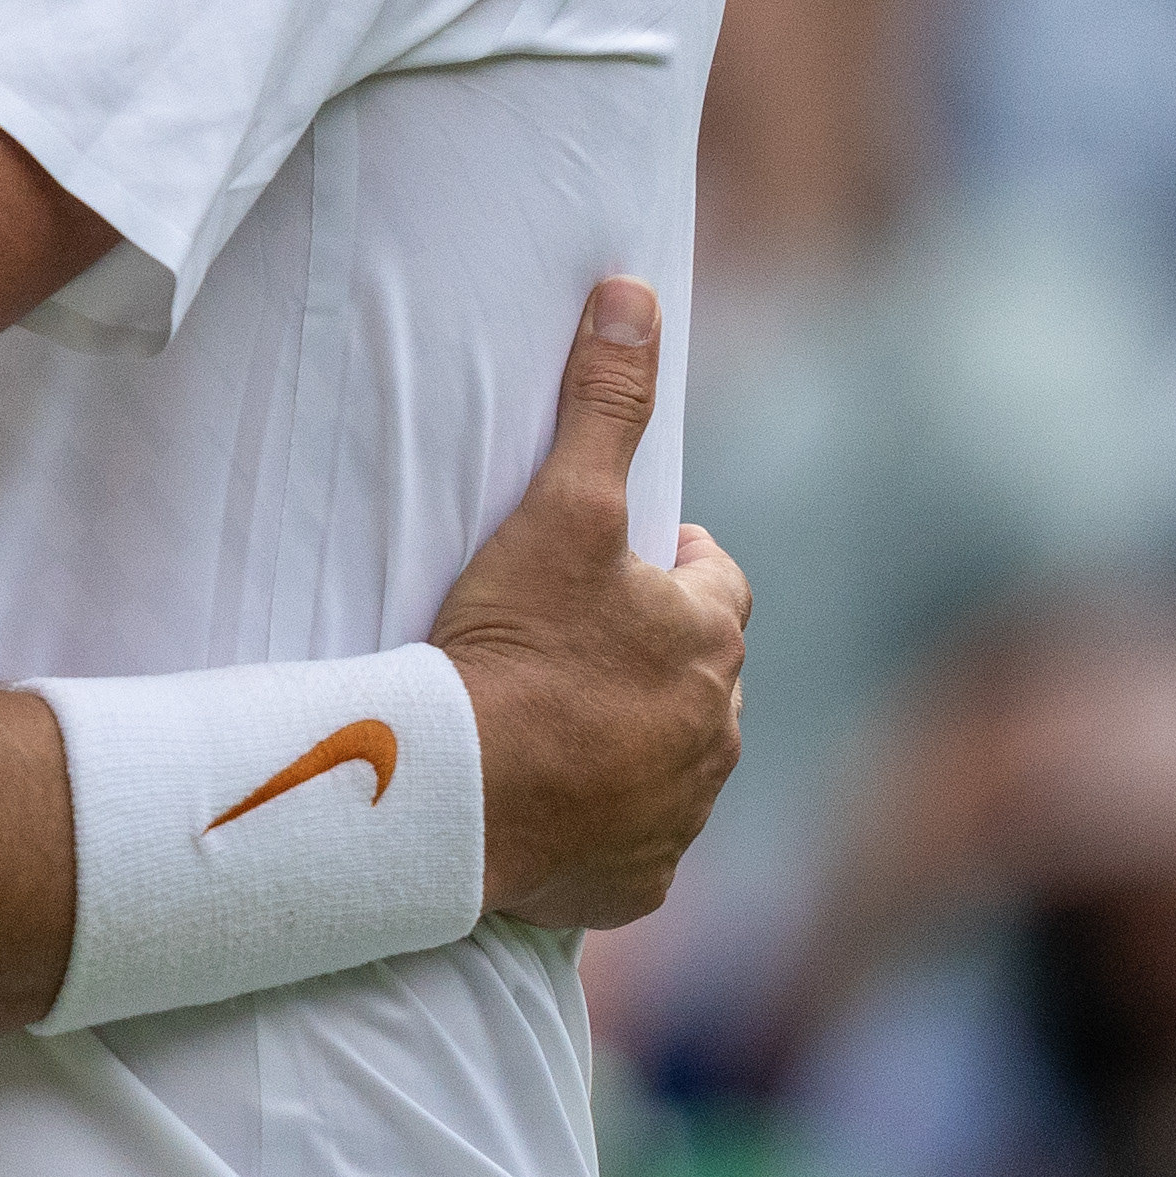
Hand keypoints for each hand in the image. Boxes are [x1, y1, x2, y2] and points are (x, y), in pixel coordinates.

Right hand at [431, 278, 750, 927]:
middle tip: (561, 638)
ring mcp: (680, 813)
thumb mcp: (556, 509)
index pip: (714, 579)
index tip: (611, 561)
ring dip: (627, 736)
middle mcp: (718, 733)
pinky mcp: (638, 880)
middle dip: (647, 653)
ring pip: (670, 758)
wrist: (458, 796)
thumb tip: (633, 296)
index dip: (667, 562)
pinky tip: (541, 800)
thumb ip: (601, 405)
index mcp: (709, 640)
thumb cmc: (512, 647)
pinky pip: (631, 842)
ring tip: (543, 716)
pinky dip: (599, 821)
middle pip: (695, 673)